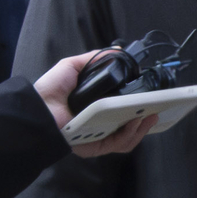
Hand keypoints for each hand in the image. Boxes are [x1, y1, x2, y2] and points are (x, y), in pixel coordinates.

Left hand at [33, 52, 158, 156]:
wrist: (37, 106)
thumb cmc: (51, 89)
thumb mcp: (74, 67)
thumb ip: (96, 58)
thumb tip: (118, 50)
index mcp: (97, 110)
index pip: (124, 114)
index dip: (140, 109)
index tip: (153, 100)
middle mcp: (99, 126)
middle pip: (131, 128)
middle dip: (147, 120)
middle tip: (159, 108)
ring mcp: (97, 137)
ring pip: (128, 139)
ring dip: (142, 127)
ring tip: (150, 114)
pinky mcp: (93, 147)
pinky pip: (117, 144)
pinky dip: (130, 134)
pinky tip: (135, 121)